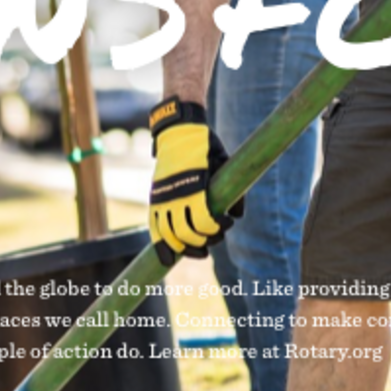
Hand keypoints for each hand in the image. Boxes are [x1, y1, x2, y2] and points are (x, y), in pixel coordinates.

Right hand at [148, 99, 238, 265]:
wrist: (178, 131)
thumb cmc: (205, 146)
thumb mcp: (223, 161)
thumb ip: (232, 189)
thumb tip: (236, 217)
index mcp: (195, 185)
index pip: (204, 220)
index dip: (217, 228)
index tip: (226, 224)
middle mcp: (175, 194)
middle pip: (188, 233)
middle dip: (204, 241)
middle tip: (215, 236)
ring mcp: (162, 197)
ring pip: (170, 235)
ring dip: (185, 248)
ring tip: (199, 249)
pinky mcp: (155, 199)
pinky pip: (154, 228)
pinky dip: (160, 246)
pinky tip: (169, 259)